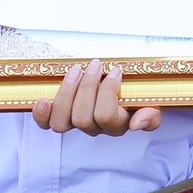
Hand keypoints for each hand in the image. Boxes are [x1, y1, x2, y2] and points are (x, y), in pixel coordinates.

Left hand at [32, 60, 163, 135]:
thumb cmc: (136, 96)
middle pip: (82, 118)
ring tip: (76, 71)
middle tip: (95, 65)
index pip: (107, 116)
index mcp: (117, 125)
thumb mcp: (150, 105)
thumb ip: (151, 116)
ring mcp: (75, 124)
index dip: (108, 92)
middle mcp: (95, 128)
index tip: (115, 70)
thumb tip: (137, 123)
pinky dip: (41, 115)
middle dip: (87, 87)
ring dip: (67, 93)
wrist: (123, 92)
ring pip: (62, 122)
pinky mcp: (59, 118)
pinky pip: (46, 124)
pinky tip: (42, 100)